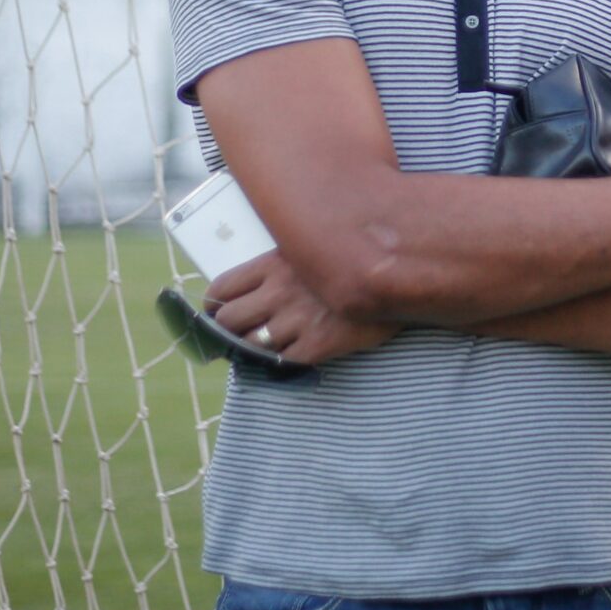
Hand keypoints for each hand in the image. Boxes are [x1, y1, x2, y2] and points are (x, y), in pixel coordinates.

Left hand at [207, 250, 400, 365]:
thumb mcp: (312, 248)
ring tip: (264, 344)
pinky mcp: (316, 345)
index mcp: (273, 263)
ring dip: (253, 347)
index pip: (223, 287)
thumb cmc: (353, 258)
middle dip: (227, 329)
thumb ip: (284, 262)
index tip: (216, 310)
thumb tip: (257, 282)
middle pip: (228, 320)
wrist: (397, 277)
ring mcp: (296, 320)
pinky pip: (282, 361)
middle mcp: (278, 292)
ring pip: (251, 345)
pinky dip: (281, 360)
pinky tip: (291, 352)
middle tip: (238, 331)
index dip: (213, 304)